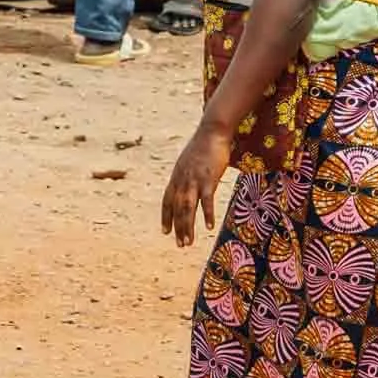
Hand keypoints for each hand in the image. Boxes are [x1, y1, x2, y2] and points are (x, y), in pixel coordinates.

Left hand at [161, 122, 233, 247]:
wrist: (212, 132)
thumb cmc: (204, 146)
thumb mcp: (190, 161)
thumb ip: (187, 174)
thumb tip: (188, 182)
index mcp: (176, 177)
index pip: (167, 201)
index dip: (166, 217)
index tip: (165, 232)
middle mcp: (182, 181)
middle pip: (177, 209)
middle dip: (178, 228)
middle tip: (180, 245)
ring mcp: (194, 180)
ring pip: (187, 208)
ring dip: (187, 227)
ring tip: (188, 243)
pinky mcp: (208, 179)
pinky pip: (206, 200)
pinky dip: (206, 214)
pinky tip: (208, 227)